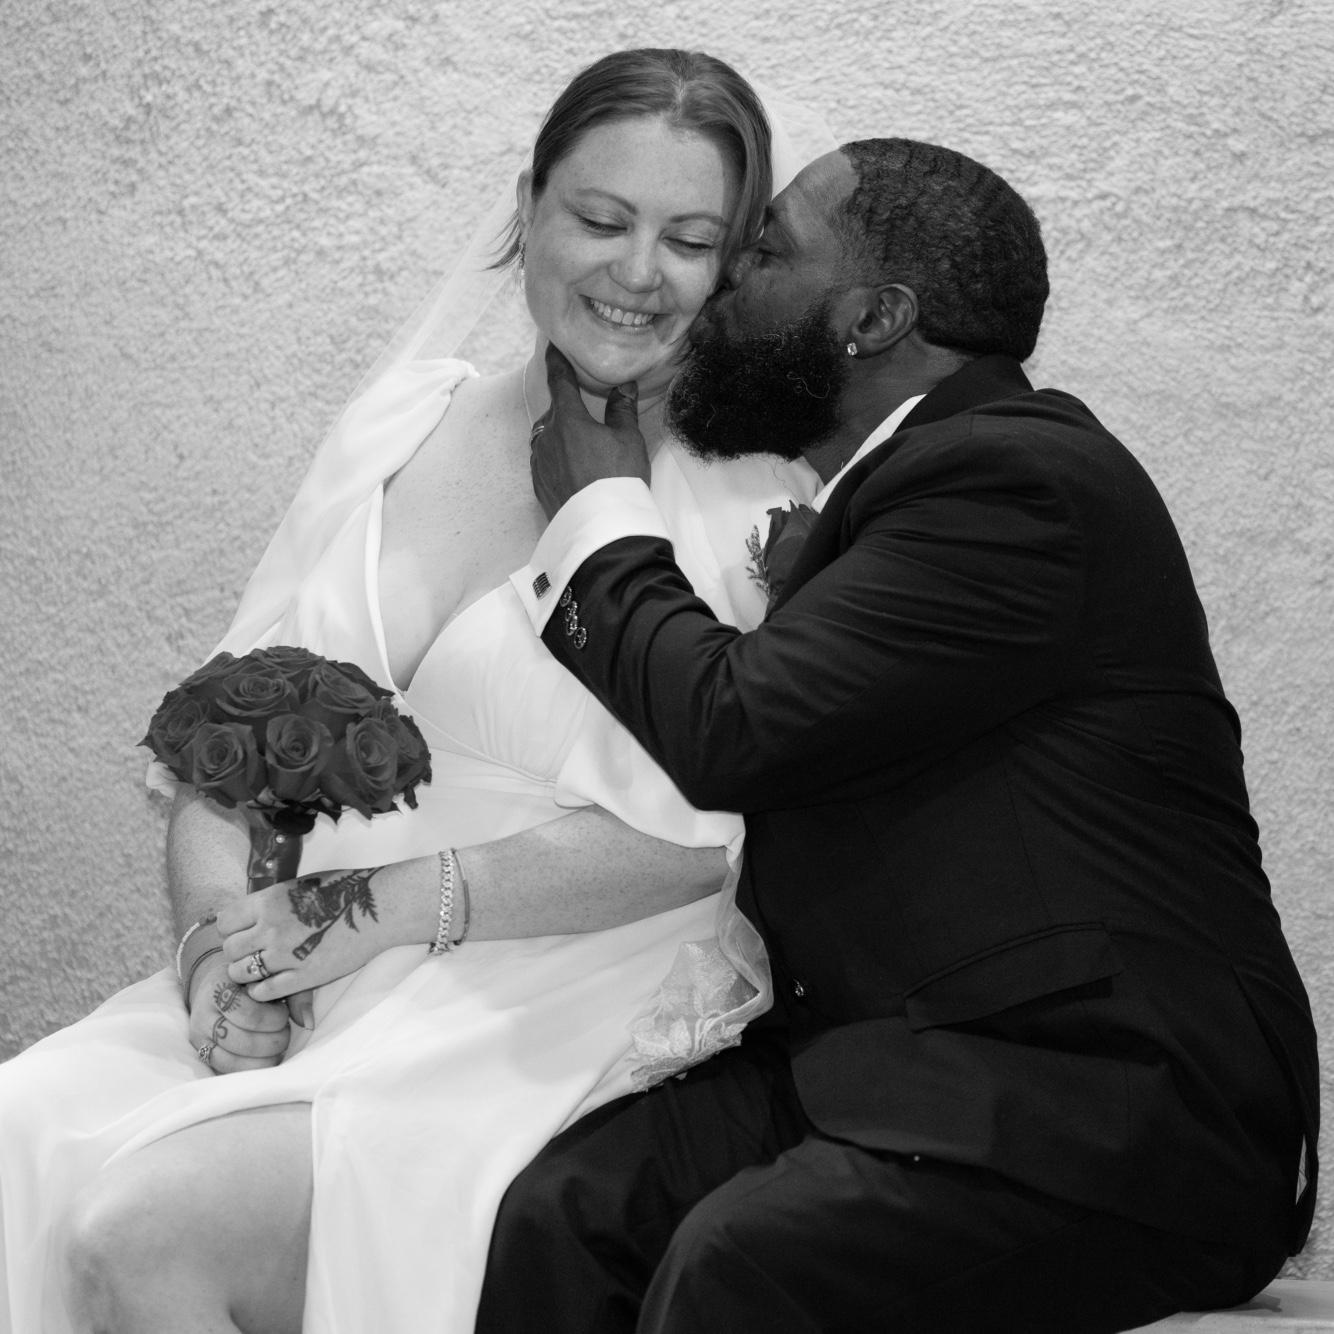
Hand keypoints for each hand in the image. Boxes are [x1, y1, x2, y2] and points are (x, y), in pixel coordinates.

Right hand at [187, 951, 290, 1074]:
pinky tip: (267, 1058)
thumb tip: (308, 1023)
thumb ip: (295, 994)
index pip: (249, 1013)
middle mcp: (203, 1013)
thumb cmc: (254, 980)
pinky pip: (226, 1070)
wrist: (219, 984)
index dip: (274, 1018)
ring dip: (264, 1057)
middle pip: (242, 1040)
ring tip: (278, 1045)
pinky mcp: (203, 1053)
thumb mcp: (274, 977)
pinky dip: (251, 1068)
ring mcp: (200, 1036)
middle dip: (273, 1040)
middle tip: (284, 1031)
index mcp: (219, 987)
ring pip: (232, 1060)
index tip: (284, 1013)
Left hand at [215, 867, 390, 1007]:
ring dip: (248, 974)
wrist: (378, 908)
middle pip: (230, 950)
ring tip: (263, 970)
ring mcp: (286, 955)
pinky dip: (263, 992)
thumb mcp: (299, 886)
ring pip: (241, 973)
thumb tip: (247, 916)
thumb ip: (270, 903)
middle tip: (255, 953)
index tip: (245, 931)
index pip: (224, 922)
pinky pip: (264, 992)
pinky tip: (274, 984)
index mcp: (268, 901)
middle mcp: (271, 928)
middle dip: (239, 953)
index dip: (232, 929)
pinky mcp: (303, 977)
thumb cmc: (344, 889)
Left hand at [530, 342, 649, 518]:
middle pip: (554, 412)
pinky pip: (545, 462)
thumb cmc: (618, 478)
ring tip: (582, 444)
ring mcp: (539, 463)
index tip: (552, 348)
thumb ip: (622, 409)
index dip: (557, 361)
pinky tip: (574, 468)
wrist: (602, 528)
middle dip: (567, 408)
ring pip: (547, 438)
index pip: (559, 380)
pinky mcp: (539, 486)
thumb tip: (623, 386)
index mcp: (567, 419)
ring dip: (560, 435)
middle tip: (585, 411)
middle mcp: (546, 437)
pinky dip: (557, 458)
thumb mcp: (628, 439)